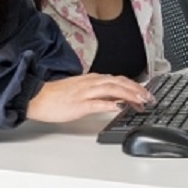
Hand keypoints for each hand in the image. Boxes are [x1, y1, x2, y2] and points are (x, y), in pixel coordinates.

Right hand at [26, 74, 152, 122]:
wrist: (37, 97)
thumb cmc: (58, 96)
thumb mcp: (82, 90)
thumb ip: (99, 93)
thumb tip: (116, 99)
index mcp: (92, 80)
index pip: (118, 80)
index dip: (134, 86)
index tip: (145, 93)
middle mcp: (91, 83)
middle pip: (119, 83)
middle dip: (136, 90)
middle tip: (149, 98)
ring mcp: (85, 93)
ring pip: (111, 90)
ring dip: (128, 94)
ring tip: (140, 101)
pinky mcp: (78, 104)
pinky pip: (97, 103)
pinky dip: (110, 104)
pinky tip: (119, 107)